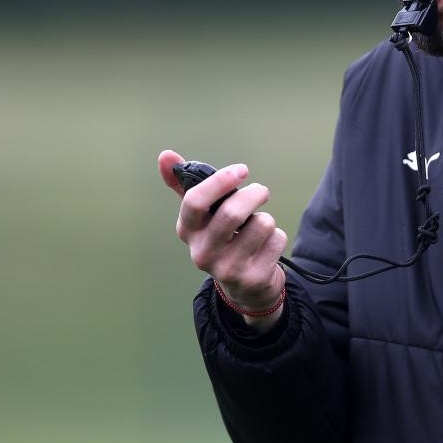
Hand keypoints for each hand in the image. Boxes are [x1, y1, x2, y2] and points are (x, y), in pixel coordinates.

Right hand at [158, 149, 286, 326]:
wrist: (244, 288)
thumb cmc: (223, 239)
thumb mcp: (202, 216)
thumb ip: (185, 184)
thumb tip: (165, 155)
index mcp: (188, 231)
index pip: (195, 201)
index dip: (220, 181)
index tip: (241, 170)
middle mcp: (202, 253)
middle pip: (233, 212)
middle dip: (254, 194)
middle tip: (261, 192)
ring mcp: (228, 269)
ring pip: (261, 224)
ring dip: (267, 219)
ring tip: (258, 229)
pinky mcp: (253, 278)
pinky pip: (276, 240)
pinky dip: (277, 237)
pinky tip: (265, 248)